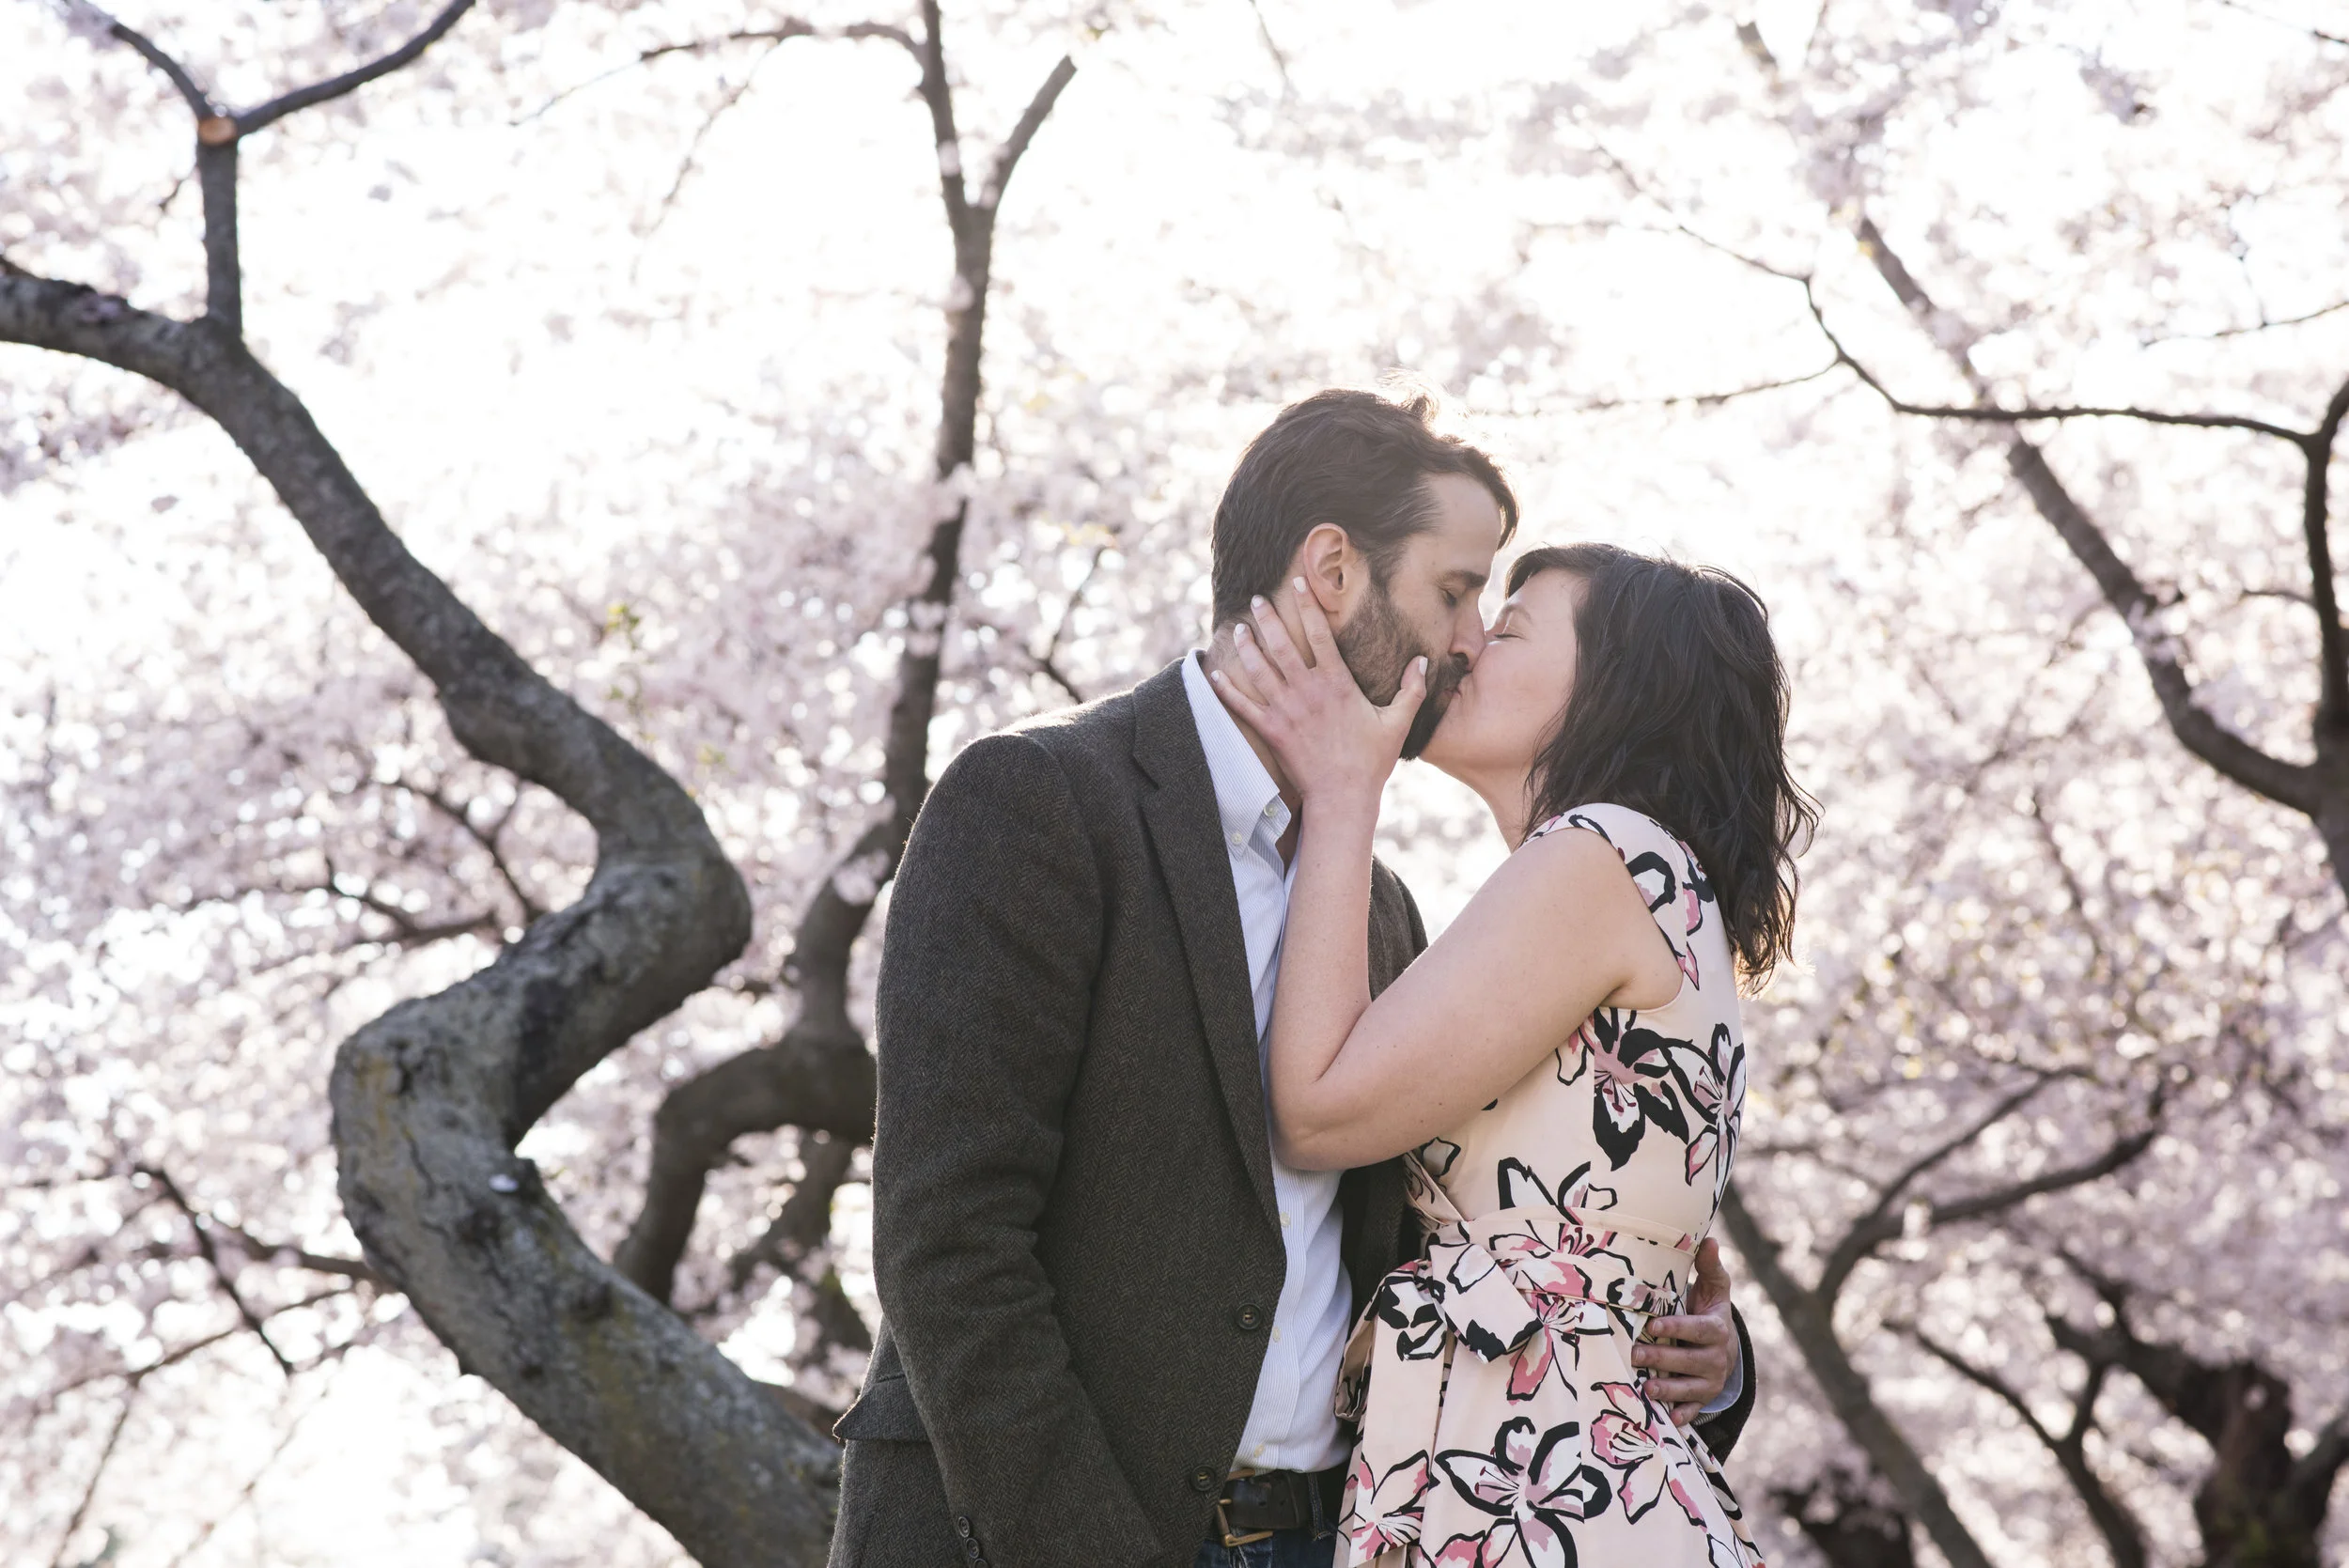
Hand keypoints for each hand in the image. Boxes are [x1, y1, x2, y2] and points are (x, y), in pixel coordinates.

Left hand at [1211, 580, 1426, 808]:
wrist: (1342, 795)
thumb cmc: (1371, 760)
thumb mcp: (1397, 723)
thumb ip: (1411, 690)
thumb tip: (1424, 661)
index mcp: (1337, 683)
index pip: (1319, 634)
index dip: (1307, 606)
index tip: (1297, 584)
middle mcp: (1307, 691)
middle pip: (1281, 645)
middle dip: (1267, 618)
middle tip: (1257, 598)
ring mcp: (1286, 710)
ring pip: (1259, 669)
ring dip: (1247, 646)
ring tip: (1239, 628)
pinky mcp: (1271, 730)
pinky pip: (1243, 705)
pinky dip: (1227, 688)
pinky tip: (1215, 674)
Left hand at [1633, 1237, 1735, 1425]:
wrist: (1725, 1346)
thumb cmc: (1710, 1311)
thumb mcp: (1715, 1288)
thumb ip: (1710, 1266)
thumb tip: (1710, 1239)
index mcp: (1717, 1330)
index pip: (1697, 1330)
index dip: (1677, 1328)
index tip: (1655, 1325)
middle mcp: (1717, 1359)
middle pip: (1689, 1361)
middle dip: (1663, 1358)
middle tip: (1635, 1354)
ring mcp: (1710, 1382)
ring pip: (1689, 1389)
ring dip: (1668, 1389)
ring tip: (1646, 1387)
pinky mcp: (1703, 1399)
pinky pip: (1693, 1410)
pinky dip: (1681, 1415)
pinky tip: (1666, 1419)